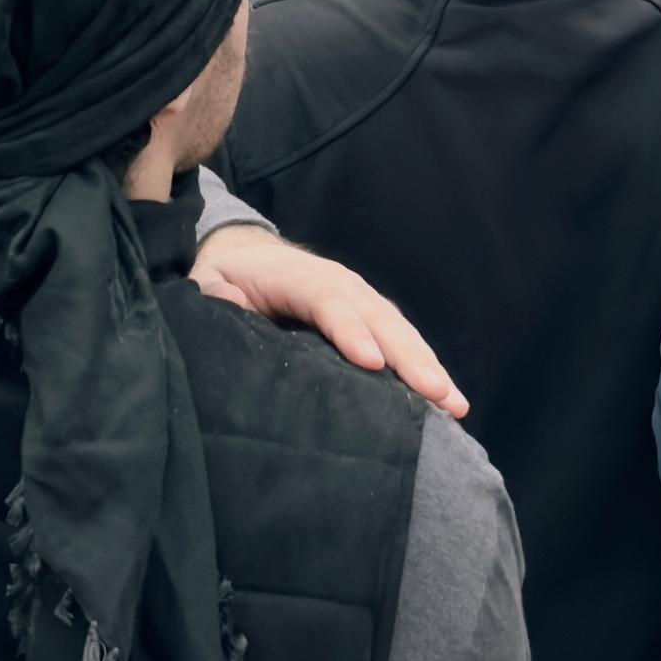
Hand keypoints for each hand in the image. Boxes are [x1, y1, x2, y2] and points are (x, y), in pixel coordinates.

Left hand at [189, 226, 468, 416]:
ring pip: (398, 331)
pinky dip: (427, 367)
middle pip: (377, 318)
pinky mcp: (370, 318)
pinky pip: (402, 341)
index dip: (349, 330)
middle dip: (408, 356)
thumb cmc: (226, 278)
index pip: (327, 301)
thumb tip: (230, 305)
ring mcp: (360, 299)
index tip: (370, 362)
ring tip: (453, 404)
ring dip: (428, 366)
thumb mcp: (207, 283)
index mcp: (296, 276)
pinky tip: (448, 401)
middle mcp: (338, 283)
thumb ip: (214, 296)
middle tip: (435, 394)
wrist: (247, 256)